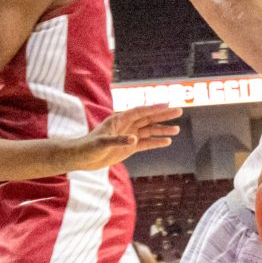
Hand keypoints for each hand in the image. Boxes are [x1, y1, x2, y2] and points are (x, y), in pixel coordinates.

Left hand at [60, 104, 180, 171]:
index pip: (140, 111)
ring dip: (162, 130)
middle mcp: (126, 126)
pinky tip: (167, 141)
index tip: (167, 104)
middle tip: (179, 111)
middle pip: (148, 118)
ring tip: (177, 129)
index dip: (154, 108)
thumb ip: (118, 141)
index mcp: (119, 120)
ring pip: (149, 131)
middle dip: (163, 115)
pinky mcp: (129, 148)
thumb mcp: (102, 144)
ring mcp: (129, 136)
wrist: (82, 158)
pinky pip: (146, 143)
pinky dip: (156, 142)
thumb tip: (134, 140)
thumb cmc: (89, 147)